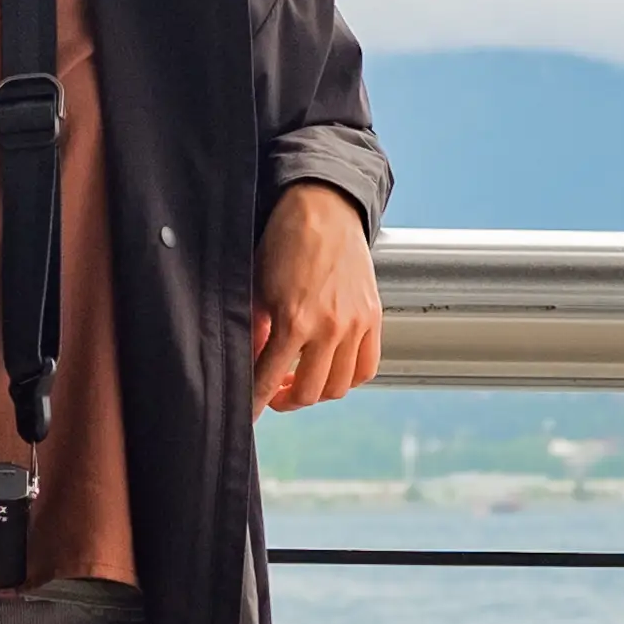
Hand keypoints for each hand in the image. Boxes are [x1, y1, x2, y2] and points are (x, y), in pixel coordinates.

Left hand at [251, 181, 381, 410]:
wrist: (324, 210)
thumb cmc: (285, 242)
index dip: (256, 402)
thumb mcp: (258, 287)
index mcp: (295, 320)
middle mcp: (330, 327)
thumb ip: (255, 330)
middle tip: (274, 391)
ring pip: (339, 387)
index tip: (249, 413)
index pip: (269, 379)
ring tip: (300, 379)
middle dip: (286, 399)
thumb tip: (252, 364)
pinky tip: (330, 369)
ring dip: (317, 391)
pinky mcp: (373, 318)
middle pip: (310, 393)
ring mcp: (356, 324)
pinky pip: (366, 368)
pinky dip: (347, 378)